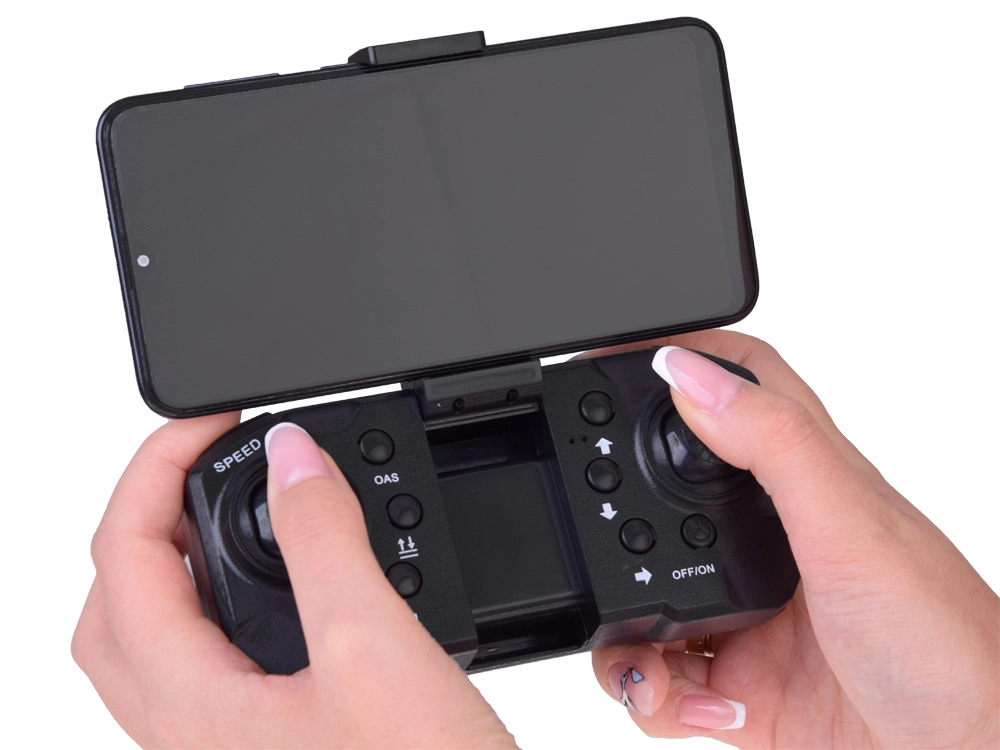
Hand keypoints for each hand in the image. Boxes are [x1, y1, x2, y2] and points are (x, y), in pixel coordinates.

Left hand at [72, 414, 513, 747]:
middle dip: (150, 509)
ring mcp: (227, 741)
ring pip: (161, 631)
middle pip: (119, 595)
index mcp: (191, 706)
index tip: (215, 420)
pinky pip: (212, 655)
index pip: (123, 553)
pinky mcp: (270, 739)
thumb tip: (292, 456)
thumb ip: (325, 539)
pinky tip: (287, 578)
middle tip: (210, 458)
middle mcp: (191, 731)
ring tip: (240, 501)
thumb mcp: (372, 647)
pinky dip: (227, 595)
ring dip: (182, 554)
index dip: (156, 466)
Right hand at [590, 331, 998, 746]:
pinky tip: (692, 702)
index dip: (678, 363)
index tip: (608, 364)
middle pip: (660, 493)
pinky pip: (662, 677)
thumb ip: (770, 442)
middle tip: (586, 537)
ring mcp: (749, 609)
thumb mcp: (850, 525)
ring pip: (645, 593)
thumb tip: (685, 371)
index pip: (736, 389)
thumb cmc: (944, 642)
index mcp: (802, 481)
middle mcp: (768, 538)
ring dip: (623, 633)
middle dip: (611, 518)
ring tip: (642, 659)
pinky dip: (653, 694)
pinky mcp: (739, 679)